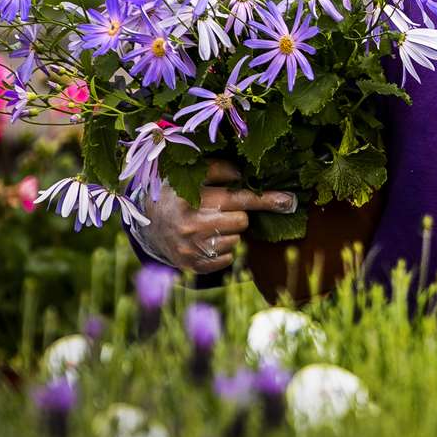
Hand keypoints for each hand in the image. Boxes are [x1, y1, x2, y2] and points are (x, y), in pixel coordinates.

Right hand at [139, 160, 296, 273]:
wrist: (146, 223)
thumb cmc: (176, 193)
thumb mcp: (190, 174)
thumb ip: (218, 170)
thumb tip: (243, 175)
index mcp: (192, 199)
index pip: (238, 199)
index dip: (267, 199)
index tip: (289, 201)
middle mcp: (191, 226)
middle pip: (241, 222)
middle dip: (237, 215)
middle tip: (220, 211)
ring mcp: (190, 249)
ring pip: (235, 241)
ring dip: (229, 233)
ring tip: (209, 225)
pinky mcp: (191, 266)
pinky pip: (226, 260)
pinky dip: (223, 250)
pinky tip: (206, 240)